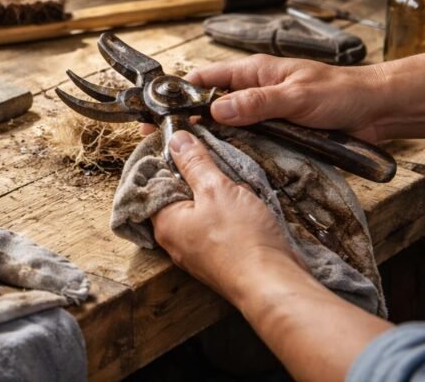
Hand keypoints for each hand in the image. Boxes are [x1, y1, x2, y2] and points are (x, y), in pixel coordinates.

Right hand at [140, 55, 388, 141]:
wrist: (377, 110)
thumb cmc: (341, 93)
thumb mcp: (296, 96)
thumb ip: (257, 103)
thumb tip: (217, 109)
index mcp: (254, 72)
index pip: (204, 79)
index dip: (178, 94)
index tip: (157, 111)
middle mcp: (254, 92)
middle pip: (209, 105)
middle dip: (187, 121)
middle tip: (162, 141)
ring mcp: (264, 113)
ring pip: (227, 127)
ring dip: (210, 140)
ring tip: (185, 158)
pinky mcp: (276, 133)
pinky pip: (247, 142)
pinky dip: (233, 151)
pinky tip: (220, 166)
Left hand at [151, 130, 305, 303]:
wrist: (273, 285)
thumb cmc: (241, 240)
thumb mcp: (216, 189)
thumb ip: (194, 163)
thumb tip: (176, 140)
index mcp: (163, 221)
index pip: (151, 181)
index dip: (165, 158)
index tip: (181, 141)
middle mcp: (174, 239)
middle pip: (177, 194)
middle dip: (196, 175)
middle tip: (213, 160)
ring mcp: (196, 250)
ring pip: (200, 209)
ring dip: (216, 193)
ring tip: (234, 183)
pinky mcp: (218, 256)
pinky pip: (217, 225)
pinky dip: (228, 211)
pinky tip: (244, 204)